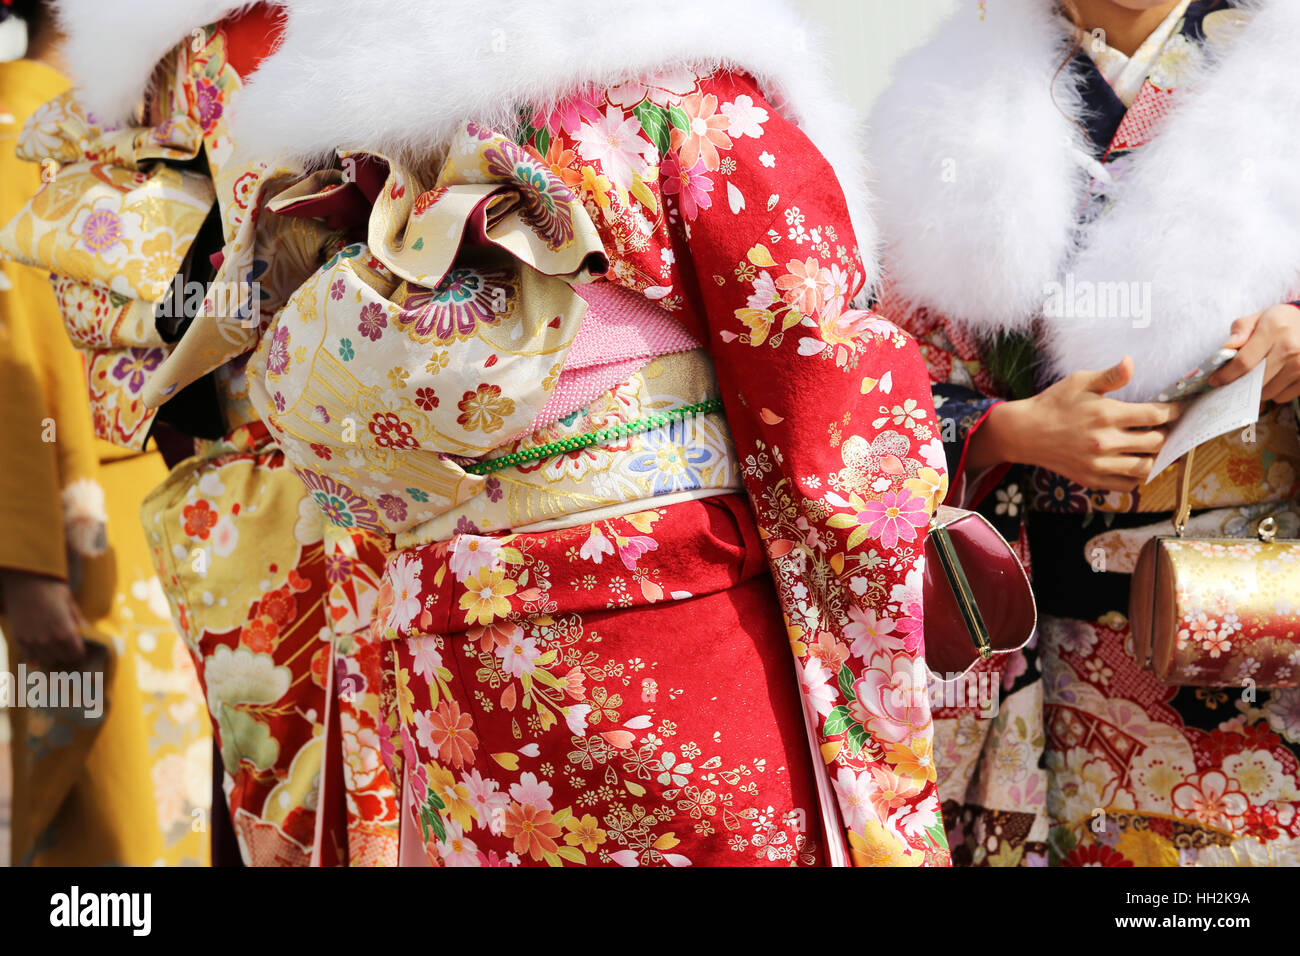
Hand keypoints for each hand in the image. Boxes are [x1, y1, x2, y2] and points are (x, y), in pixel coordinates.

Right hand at [0, 571, 86, 669]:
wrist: (25, 581)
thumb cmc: (51, 588)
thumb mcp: (69, 602)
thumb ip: (77, 620)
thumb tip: (87, 631)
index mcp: (65, 631)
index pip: (76, 653)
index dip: (80, 652)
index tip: (81, 650)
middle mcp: (48, 640)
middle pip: (62, 657)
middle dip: (68, 655)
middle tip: (69, 650)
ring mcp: (31, 641)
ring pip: (45, 660)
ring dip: (52, 657)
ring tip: (55, 651)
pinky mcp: (18, 638)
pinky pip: (27, 657)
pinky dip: (34, 659)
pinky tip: (38, 659)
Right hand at [970, 356, 1181, 491]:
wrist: (1025, 432)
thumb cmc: (1054, 403)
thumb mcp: (1080, 382)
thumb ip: (1110, 375)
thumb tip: (1131, 362)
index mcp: (1106, 415)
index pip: (1155, 416)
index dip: (1173, 411)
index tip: (1178, 408)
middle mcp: (1105, 442)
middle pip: (1156, 442)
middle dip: (1168, 433)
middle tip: (1169, 427)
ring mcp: (1099, 464)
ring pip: (1145, 467)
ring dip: (1157, 457)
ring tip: (1157, 447)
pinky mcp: (1091, 479)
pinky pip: (1126, 484)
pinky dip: (1138, 476)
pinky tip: (1138, 463)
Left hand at [1211, 304, 1299, 402]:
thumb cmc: (1280, 323)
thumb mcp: (1258, 318)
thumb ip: (1240, 330)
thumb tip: (1227, 348)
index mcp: (1273, 330)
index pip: (1243, 361)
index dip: (1226, 375)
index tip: (1215, 380)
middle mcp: (1290, 348)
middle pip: (1254, 380)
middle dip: (1239, 384)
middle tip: (1234, 382)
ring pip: (1268, 392)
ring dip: (1257, 389)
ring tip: (1257, 377)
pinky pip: (1282, 397)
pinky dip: (1274, 392)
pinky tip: (1275, 379)